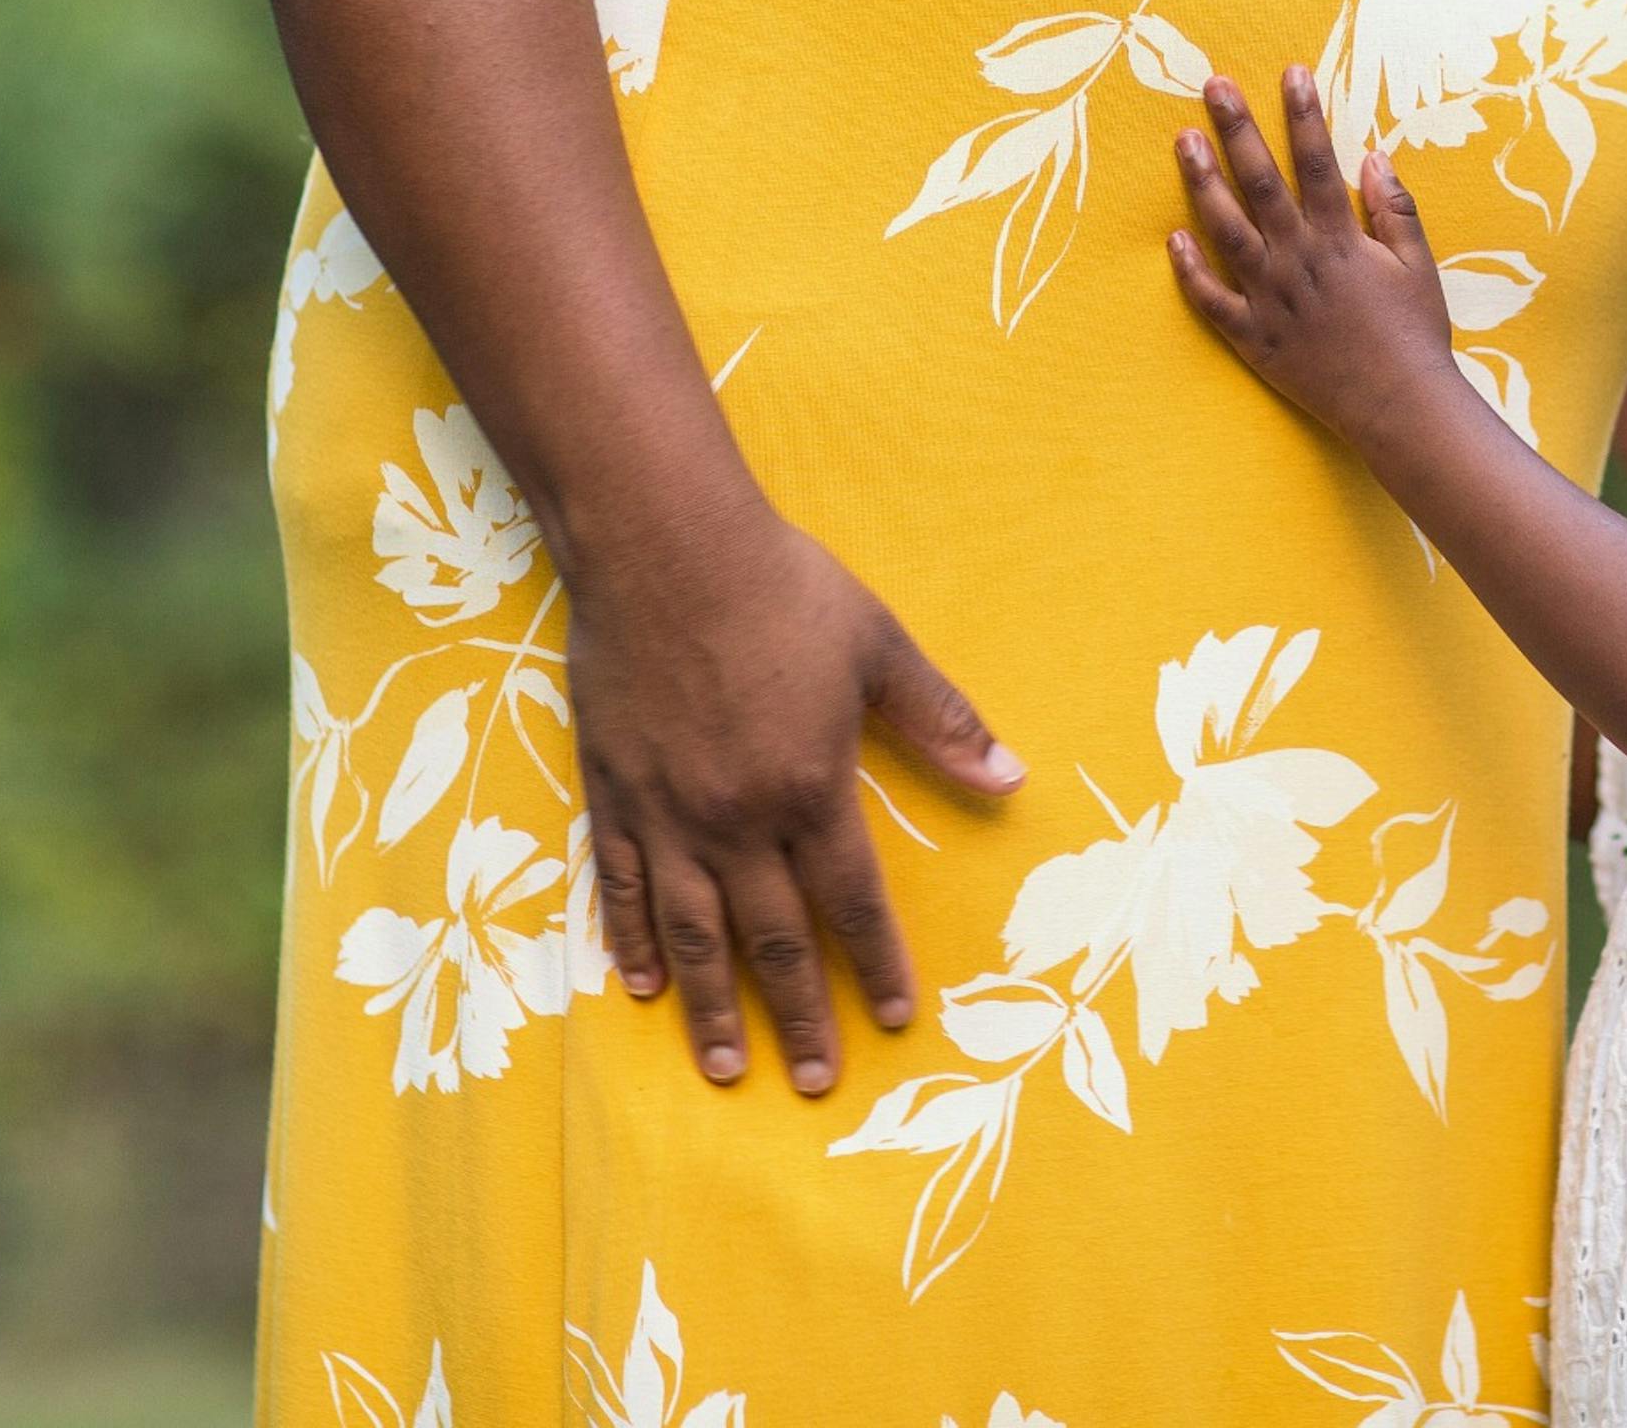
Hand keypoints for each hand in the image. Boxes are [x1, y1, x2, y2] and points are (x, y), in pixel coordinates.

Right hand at [564, 505, 1022, 1095]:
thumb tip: (1011, 780)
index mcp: (811, 787)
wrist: (664, 545)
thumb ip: (942, 722)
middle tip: (815, 1082)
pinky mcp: (614, 791)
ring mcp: (668, 811)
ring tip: (727, 1069)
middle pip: (774, 939)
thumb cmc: (782, 589)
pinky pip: (622, 887)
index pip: (851, 900)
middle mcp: (738, 818)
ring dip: (714, 1007)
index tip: (896, 1018)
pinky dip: (633, 942)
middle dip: (800, 1016)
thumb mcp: (880, 648)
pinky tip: (644, 988)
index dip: (876, 963)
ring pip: (693, 933)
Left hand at [1168, 69, 1463, 444]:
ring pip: (1227, 231)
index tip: (1291, 72)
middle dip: (1238, 130)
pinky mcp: (1254, 337)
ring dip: (1203, 183)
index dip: (1303, 114)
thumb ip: (1395, 209)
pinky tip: (1172, 239)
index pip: (1317, 162)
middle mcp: (1299, 260)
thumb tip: (1373, 156)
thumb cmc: (1416, 335)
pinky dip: (1191, 271)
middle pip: (1262, 183)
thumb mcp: (1419, 266)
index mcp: (1341, 240)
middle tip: (1214, 86)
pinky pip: (1213, 301)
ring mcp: (1271, 298)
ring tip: (1183, 142)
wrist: (1400, 406)